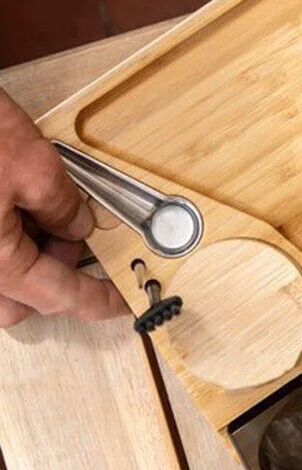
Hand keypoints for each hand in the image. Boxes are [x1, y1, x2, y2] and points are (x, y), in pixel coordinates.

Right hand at [0, 91, 127, 326]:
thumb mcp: (34, 167)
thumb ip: (64, 207)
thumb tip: (77, 224)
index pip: (57, 296)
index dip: (98, 299)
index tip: (123, 302)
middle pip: (19, 299)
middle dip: (53, 273)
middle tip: (76, 236)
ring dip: (25, 256)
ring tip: (42, 209)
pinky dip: (3, 240)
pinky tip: (13, 203)